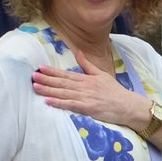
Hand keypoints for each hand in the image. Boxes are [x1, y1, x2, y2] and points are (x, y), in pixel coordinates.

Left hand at [31, 54, 146, 130]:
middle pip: (62, 83)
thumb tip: (78, 51)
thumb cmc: (115, 91)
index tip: (40, 68)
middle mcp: (84, 87)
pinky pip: (71, 105)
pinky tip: (48, 101)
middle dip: (46, 79)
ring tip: (35, 86)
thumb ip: (88, 64)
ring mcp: (86, 97)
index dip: (52, 72)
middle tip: (33, 76)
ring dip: (49, 90)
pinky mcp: (88, 108)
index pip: (66, 75)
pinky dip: (59, 103)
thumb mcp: (101, 74)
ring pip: (64, 93)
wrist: (128, 105)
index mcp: (86, 79)